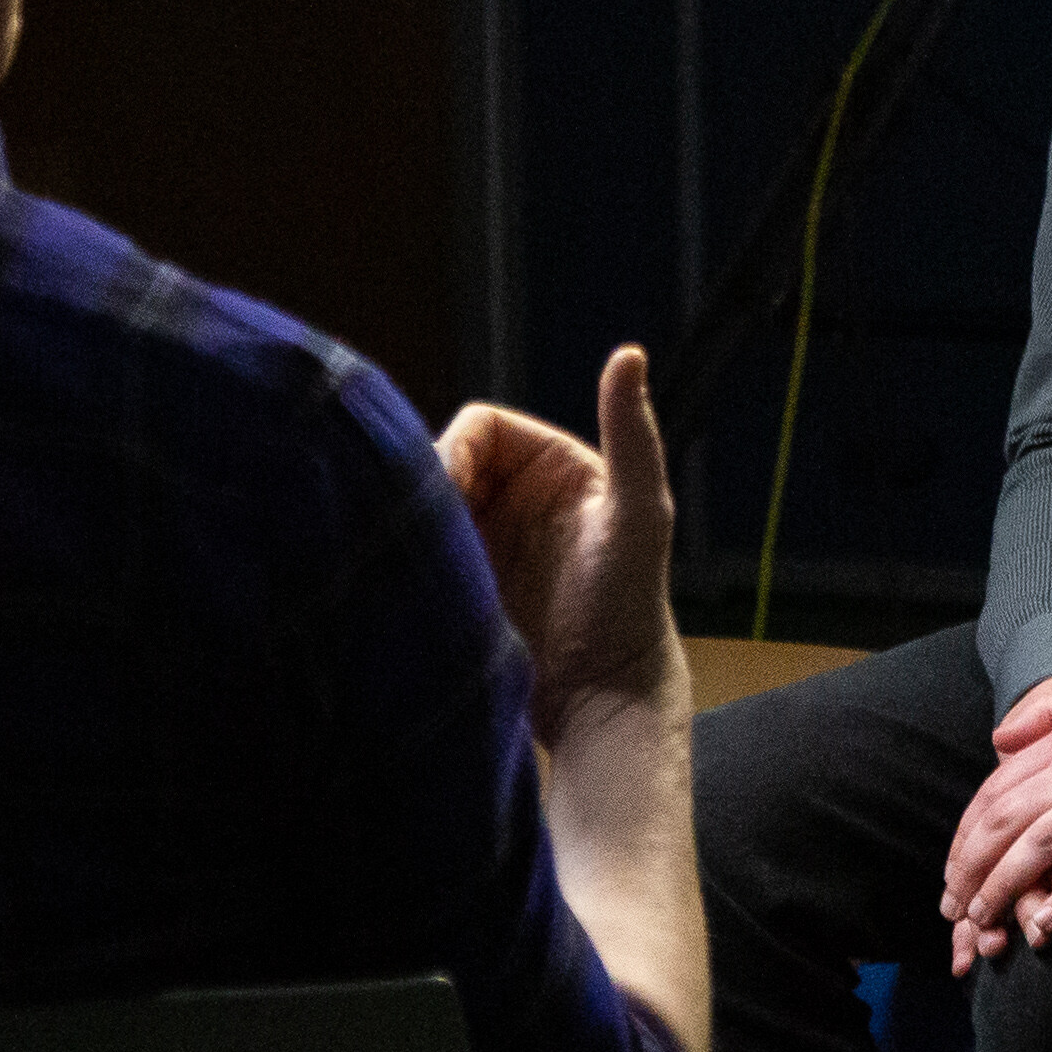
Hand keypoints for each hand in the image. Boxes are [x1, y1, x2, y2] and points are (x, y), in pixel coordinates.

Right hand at [435, 346, 686, 735]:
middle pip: (447, 460)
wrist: (603, 698)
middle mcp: (517, 495)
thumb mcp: (639, 514)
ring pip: (429, 504)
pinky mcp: (466, 580)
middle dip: (430, 485)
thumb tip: (630, 353)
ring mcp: (488, 538)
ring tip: (419, 555)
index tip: (448, 490)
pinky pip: (423, 549)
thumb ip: (633, 436)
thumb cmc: (631, 605)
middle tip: (426, 529)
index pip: (482, 426)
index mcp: (554, 464)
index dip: (458, 448)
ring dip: (418, 522)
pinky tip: (412, 575)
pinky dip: (412, 554)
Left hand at [937, 679, 1051, 969]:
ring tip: (983, 922)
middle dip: (970, 867)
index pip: (996, 789)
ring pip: (1042, 844)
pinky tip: (1045, 924)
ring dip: (1005, 886)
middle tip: (953, 909)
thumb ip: (1047, 715)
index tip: (951, 872)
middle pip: (1006, 819)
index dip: (966, 834)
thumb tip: (997, 741)